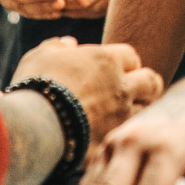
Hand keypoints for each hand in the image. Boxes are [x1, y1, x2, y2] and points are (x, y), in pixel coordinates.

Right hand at [14, 36, 162, 147]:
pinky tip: (112, 137)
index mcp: (106, 61)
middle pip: (151, 82)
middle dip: (146, 86)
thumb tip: (68, 43)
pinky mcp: (113, 141)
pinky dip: (123, 135)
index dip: (126, 63)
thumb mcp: (40, 56)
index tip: (117, 70)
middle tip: (136, 91)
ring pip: (146, 111)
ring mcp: (120, 116)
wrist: (32, 126)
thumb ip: (57, 47)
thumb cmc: (35, 85)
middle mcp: (121, 87)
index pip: (131, 56)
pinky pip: (127, 136)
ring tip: (124, 116)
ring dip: (138, 111)